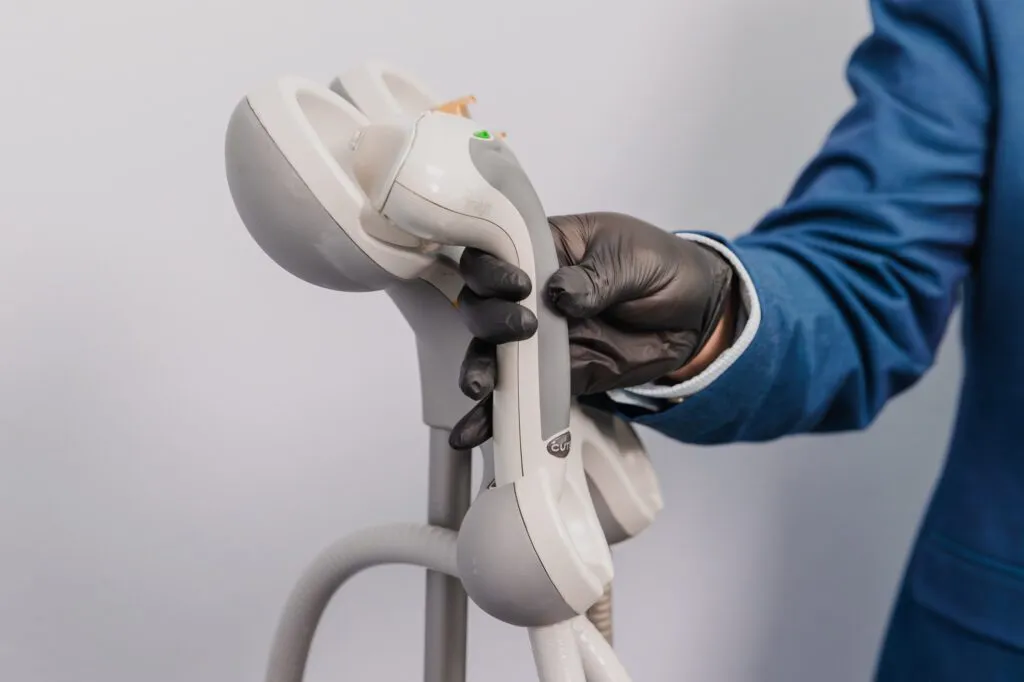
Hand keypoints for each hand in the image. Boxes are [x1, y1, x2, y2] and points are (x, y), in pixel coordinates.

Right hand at [449, 212, 734, 449]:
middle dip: (489, 320)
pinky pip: (518, 395)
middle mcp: (530, 294)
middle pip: (482, 305)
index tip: (520, 286)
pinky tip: (474, 434)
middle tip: (523, 330)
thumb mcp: (635, 260)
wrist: (696, 316)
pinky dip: (494, 417)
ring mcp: (538, 339)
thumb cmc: (663, 269)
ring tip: (479, 386)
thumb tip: (559, 293)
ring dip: (479, 368)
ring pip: (490, 352)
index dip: (493, 270)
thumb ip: (597, 276)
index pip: (495, 254)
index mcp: (545, 251)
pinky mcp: (553, 376)